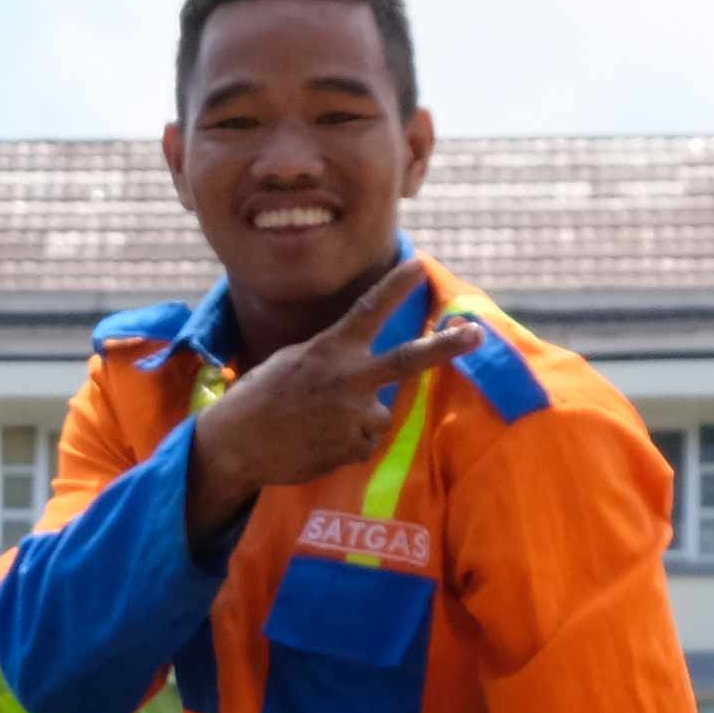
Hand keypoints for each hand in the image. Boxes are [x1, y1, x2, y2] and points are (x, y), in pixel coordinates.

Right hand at [184, 257, 483, 546]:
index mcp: (330, 349)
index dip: (395, 287)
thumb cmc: (260, 398)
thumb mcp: (294, 362)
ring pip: (379, 416)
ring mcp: (353, 415)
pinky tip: (316, 443)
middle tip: (476, 333)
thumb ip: (334, 360)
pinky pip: (364, 445)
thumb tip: (367, 372)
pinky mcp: (352, 448)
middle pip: (408, 360)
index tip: (418, 264)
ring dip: (357, 421)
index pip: (368, 311)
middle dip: (446, 346)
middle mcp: (348, 378)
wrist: (236, 444)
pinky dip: (346, 445)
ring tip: (318, 426)